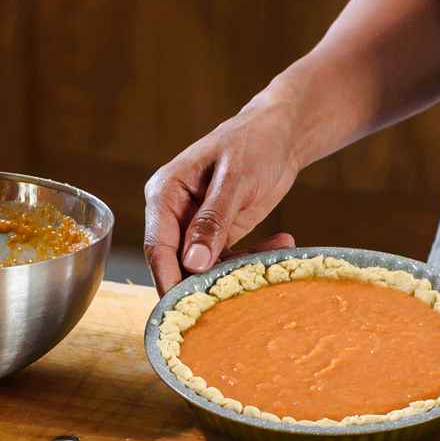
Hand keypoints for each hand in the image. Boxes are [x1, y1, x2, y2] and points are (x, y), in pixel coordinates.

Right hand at [143, 104, 302, 293]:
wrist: (282, 132)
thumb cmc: (254, 142)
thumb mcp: (235, 179)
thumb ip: (212, 220)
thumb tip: (192, 262)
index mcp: (165, 193)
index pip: (157, 245)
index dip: (168, 278)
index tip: (184, 308)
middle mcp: (174, 213)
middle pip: (176, 262)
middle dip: (204, 282)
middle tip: (236, 297)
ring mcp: (196, 225)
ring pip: (204, 267)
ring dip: (236, 271)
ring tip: (269, 264)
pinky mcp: (219, 234)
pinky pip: (227, 260)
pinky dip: (252, 259)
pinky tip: (283, 243)